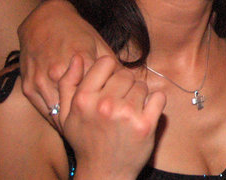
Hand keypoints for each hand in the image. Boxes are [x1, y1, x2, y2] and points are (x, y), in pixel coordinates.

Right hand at [18, 0, 114, 126]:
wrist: (44, 21)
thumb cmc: (77, 32)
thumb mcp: (99, 43)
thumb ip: (114, 65)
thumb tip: (135, 84)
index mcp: (80, 59)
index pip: (100, 89)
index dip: (112, 103)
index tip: (121, 115)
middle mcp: (58, 71)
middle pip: (80, 103)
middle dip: (93, 116)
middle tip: (107, 127)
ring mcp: (40, 80)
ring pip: (61, 112)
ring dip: (76, 122)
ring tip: (91, 130)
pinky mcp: (28, 88)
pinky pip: (45, 111)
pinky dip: (59, 119)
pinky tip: (72, 126)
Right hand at [59, 55, 165, 179]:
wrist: (103, 172)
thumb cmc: (85, 140)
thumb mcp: (66, 115)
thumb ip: (68, 84)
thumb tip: (77, 57)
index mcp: (84, 99)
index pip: (106, 62)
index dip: (110, 72)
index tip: (109, 85)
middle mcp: (104, 105)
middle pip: (126, 74)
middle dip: (125, 86)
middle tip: (119, 103)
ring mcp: (126, 114)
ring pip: (142, 85)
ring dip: (139, 96)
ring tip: (129, 112)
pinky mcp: (146, 124)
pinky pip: (159, 97)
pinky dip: (155, 103)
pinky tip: (144, 114)